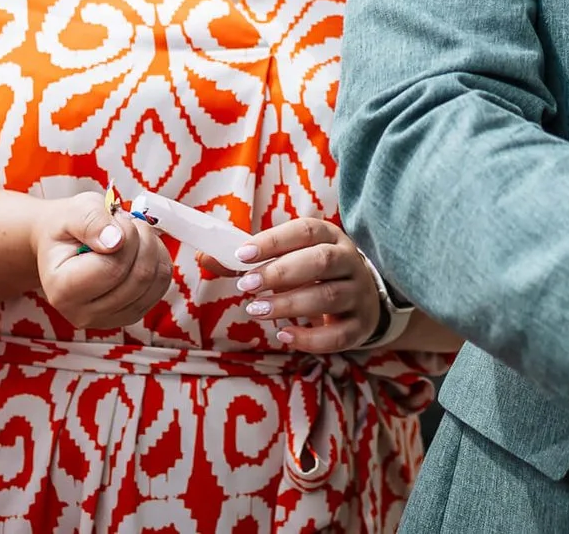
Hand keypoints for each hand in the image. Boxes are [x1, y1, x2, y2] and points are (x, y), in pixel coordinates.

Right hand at [33, 190, 171, 328]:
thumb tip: (115, 241)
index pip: (113, 268)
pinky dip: (158, 260)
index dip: (126, 237)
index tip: (116, 220)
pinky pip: (161, 286)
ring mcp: (107, 318)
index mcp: (63, 290)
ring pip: (154, 282)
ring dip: (153, 248)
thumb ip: (91, 222)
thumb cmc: (66, 229)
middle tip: (127, 224)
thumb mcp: (72, 212)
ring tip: (131, 235)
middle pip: (138, 278)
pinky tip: (139, 249)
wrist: (61, 245)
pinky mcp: (129, 316)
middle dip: (142, 239)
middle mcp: (83, 313)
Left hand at [215, 217, 382, 351]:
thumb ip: (249, 260)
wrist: (363, 300)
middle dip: (280, 273)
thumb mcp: (289, 259)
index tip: (241, 254)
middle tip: (246, 285)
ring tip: (256, 310)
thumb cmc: (314, 274)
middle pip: (320, 261)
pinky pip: (338, 335)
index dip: (273, 241)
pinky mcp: (360, 326)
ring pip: (328, 296)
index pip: (305, 230)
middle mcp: (349, 261)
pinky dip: (311, 338)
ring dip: (289, 304)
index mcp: (330, 237)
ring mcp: (358, 293)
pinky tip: (284, 336)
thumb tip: (204, 257)